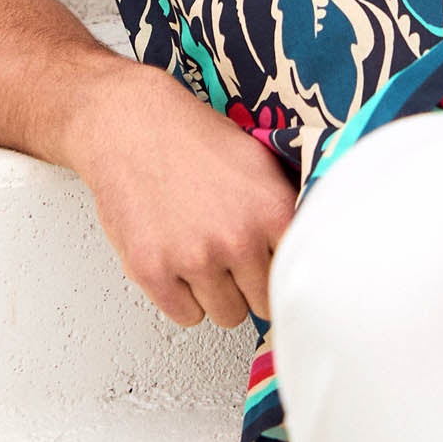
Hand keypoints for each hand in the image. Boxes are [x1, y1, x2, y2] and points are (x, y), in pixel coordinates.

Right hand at [62, 61, 296, 327]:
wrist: (129, 125)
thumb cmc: (192, 139)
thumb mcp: (259, 161)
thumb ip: (286, 208)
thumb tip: (313, 249)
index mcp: (272, 210)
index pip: (296, 274)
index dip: (282, 271)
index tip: (271, 270)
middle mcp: (237, 239)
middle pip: (263, 303)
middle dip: (249, 285)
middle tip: (231, 260)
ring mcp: (194, 258)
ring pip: (227, 314)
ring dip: (216, 293)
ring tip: (201, 256)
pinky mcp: (153, 271)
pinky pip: (186, 316)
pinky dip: (182, 297)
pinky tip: (178, 264)